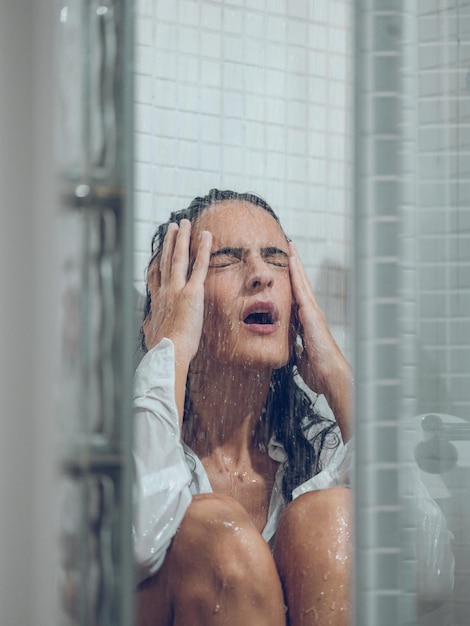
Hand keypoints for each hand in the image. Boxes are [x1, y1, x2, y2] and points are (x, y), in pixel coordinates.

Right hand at [144, 219, 211, 357]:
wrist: (169, 352)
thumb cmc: (162, 350)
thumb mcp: (151, 334)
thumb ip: (151, 326)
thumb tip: (148, 326)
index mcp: (157, 302)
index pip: (156, 276)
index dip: (158, 261)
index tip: (159, 252)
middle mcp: (164, 291)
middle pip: (165, 261)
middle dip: (169, 242)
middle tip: (172, 227)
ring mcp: (177, 289)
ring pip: (179, 258)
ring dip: (182, 238)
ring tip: (184, 223)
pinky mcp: (192, 292)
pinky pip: (199, 266)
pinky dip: (203, 248)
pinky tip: (206, 235)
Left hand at [289, 242, 351, 439]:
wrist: (331, 376)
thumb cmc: (318, 370)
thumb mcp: (301, 356)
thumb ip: (296, 348)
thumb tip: (291, 347)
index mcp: (308, 323)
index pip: (298, 298)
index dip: (293, 282)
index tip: (286, 268)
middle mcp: (312, 314)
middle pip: (301, 285)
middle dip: (295, 267)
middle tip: (289, 248)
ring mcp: (313, 313)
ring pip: (302, 283)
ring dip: (296, 265)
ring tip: (290, 248)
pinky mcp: (312, 314)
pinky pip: (301, 290)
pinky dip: (296, 275)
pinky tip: (291, 261)